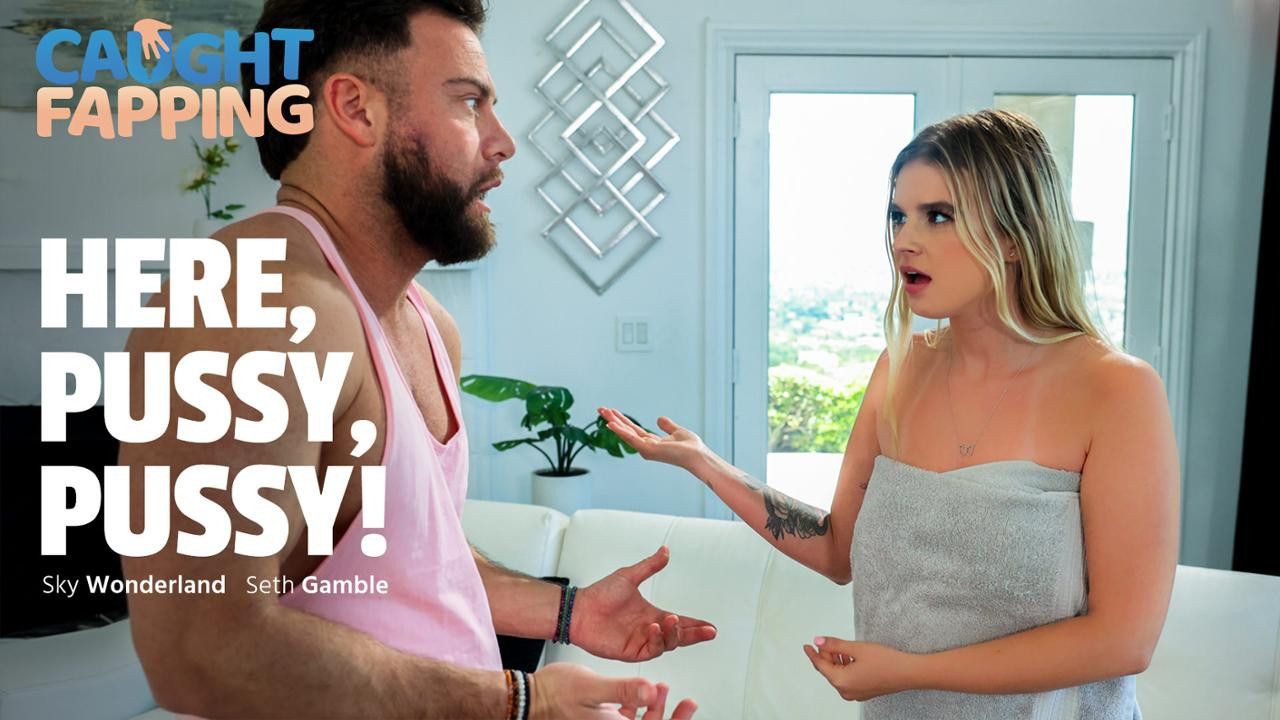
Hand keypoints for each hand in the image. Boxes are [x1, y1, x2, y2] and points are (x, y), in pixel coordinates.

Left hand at [132, 18, 171, 59]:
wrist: (142, 20)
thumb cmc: (151, 23)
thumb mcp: (158, 24)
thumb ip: (164, 26)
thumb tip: (171, 27)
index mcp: (154, 35)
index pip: (160, 41)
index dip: (164, 46)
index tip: (168, 51)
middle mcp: (149, 38)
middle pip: (153, 46)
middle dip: (156, 51)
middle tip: (159, 58)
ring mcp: (143, 37)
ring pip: (145, 46)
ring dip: (146, 52)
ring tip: (147, 58)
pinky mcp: (138, 35)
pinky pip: (137, 41)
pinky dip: (137, 44)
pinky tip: (136, 50)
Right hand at [531, 663, 696, 718]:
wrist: (528, 697)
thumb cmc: (553, 694)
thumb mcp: (591, 689)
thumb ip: (623, 691)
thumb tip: (652, 692)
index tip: (688, 706)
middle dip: (671, 717)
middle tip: (688, 703)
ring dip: (656, 709)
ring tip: (665, 689)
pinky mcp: (602, 719)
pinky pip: (628, 718)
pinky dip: (640, 706)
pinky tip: (646, 690)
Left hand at [572, 546, 716, 660]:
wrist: (578, 609)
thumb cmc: (600, 594)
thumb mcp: (629, 576)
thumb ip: (649, 566)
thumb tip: (666, 551)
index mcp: (652, 614)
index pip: (680, 622)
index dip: (696, 625)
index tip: (711, 626)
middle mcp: (650, 630)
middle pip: (679, 636)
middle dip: (695, 634)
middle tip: (708, 631)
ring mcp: (641, 642)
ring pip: (667, 643)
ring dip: (674, 633)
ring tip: (672, 619)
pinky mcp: (630, 652)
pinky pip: (650, 649)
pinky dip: (655, 639)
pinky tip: (654, 627)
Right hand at [598, 408, 706, 470]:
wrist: (697, 454)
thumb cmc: (690, 447)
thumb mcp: (677, 431)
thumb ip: (667, 426)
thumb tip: (659, 419)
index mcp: (651, 442)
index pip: (632, 429)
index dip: (622, 420)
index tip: (611, 411)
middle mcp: (645, 446)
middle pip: (625, 430)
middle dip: (613, 419)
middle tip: (600, 409)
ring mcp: (645, 449)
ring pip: (625, 433)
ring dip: (613, 422)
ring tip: (602, 411)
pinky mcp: (647, 449)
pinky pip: (631, 438)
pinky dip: (620, 431)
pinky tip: (611, 423)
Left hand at [803, 636, 919, 701]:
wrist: (908, 672)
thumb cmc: (886, 661)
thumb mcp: (856, 648)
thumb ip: (834, 645)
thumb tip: (818, 641)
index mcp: (841, 681)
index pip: (821, 665)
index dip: (813, 653)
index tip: (807, 645)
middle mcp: (846, 691)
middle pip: (829, 671)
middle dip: (826, 656)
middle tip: (826, 642)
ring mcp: (855, 694)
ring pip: (838, 675)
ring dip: (837, 662)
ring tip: (841, 648)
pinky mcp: (863, 692)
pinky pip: (848, 680)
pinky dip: (845, 668)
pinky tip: (850, 658)